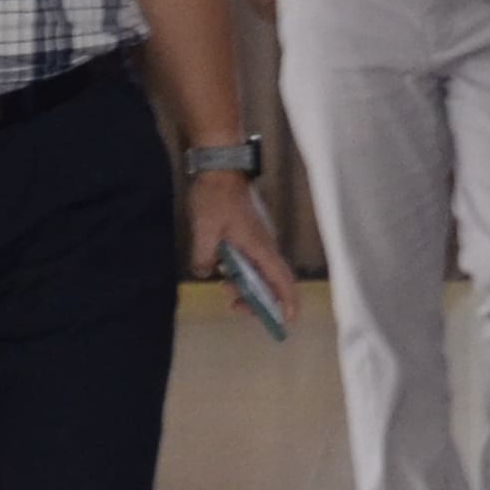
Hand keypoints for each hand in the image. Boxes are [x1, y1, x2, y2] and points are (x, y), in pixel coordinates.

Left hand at [190, 170, 294, 323]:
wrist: (220, 167)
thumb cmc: (215, 197)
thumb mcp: (203, 229)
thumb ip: (204, 256)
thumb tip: (206, 273)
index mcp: (259, 247)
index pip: (281, 280)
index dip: (286, 302)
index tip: (286, 321)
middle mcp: (265, 245)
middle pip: (272, 281)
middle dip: (258, 300)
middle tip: (233, 307)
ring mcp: (259, 238)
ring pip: (261, 271)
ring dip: (247, 286)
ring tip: (224, 288)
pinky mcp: (251, 233)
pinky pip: (253, 260)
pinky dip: (243, 272)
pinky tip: (224, 271)